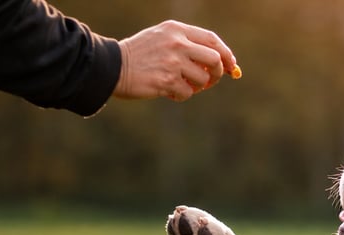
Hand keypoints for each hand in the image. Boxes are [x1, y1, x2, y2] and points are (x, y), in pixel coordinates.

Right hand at [113, 21, 238, 100]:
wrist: (112, 66)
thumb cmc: (140, 55)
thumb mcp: (162, 39)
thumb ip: (188, 45)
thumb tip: (222, 64)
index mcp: (176, 30)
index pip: (212, 40)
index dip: (226, 54)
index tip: (231, 66)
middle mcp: (177, 43)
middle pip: (214, 60)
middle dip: (218, 73)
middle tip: (210, 81)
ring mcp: (172, 62)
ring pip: (202, 79)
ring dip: (197, 87)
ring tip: (181, 85)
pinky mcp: (166, 80)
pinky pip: (187, 93)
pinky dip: (181, 95)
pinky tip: (169, 91)